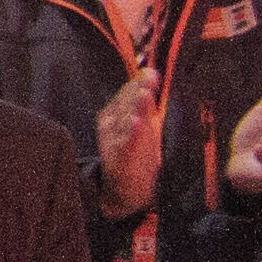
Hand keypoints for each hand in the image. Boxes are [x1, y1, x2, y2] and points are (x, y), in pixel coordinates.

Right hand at [96, 69, 166, 214]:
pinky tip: (136, 122)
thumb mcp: (139, 124)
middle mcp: (110, 127)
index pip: (124, 94)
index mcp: (111, 115)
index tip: (151, 72)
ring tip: (143, 93)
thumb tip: (150, 70)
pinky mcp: (120, 159)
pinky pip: (126, 144)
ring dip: (133, 107)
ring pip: (125, 121)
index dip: (137, 82)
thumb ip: (143, 99)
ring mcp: (113, 143)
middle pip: (124, 105)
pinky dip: (130, 133)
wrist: (124, 190)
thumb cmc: (134, 152)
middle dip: (137, 91)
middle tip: (149, 77)